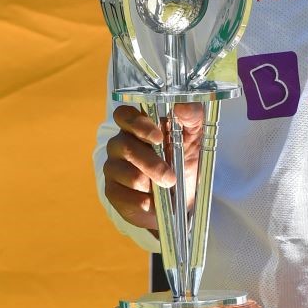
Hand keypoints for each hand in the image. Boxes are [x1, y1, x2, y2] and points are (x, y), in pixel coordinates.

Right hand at [103, 103, 202, 230]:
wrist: (183, 197)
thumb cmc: (185, 159)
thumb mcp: (195, 136)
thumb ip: (192, 116)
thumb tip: (182, 105)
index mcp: (138, 125)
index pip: (124, 115)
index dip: (137, 123)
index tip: (158, 137)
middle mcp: (120, 143)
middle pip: (125, 146)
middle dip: (151, 163)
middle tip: (170, 177)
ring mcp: (114, 167)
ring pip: (125, 173)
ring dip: (149, 183)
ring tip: (165, 188)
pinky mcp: (112, 192)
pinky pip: (122, 196)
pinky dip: (142, 201)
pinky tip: (152, 202)